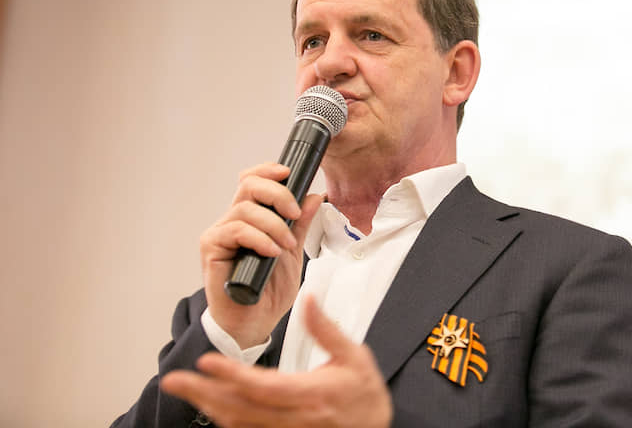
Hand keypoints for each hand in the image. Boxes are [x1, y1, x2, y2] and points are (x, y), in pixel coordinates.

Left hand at [161, 295, 392, 427]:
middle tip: (174, 379)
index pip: (265, 387)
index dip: (233, 376)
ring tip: (184, 387)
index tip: (208, 361)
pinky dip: (224, 417)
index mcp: (313, 394)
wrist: (374, 423)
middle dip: (204, 393)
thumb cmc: (363, 391)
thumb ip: (326, 329)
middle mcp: (295, 418)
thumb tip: (308, 299)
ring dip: (208, 405)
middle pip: (240, 408)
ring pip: (238, 422)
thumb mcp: (353, 354)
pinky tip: (209, 403)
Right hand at [200, 162, 323, 347]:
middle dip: (277, 193)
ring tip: (286, 245)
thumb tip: (313, 196)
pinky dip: (258, 238)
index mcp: (252, 218)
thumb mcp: (293, 252)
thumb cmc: (269, 289)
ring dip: (272, 224)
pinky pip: (234, 230)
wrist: (254, 322)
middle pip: (248, 186)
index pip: (253, 181)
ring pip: (244, 209)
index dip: (268, 171)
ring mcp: (220, 234)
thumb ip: (299, 225)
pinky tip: (271, 252)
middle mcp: (233, 221)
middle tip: (294, 212)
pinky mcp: (211, 249)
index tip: (288, 172)